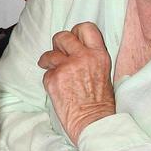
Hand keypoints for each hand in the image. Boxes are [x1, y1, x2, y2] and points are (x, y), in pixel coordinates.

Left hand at [38, 22, 115, 144]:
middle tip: (59, 53)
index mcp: (99, 55)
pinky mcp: (53, 78)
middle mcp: (83, 57)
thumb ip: (90, 58)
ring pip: (50, 54)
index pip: (86, 27)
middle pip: (62, 36)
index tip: (73, 37)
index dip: (76, 31)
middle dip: (58, 44)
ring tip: (52, 69)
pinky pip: (47, 72)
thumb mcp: (104, 73)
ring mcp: (66, 67)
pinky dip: (49, 79)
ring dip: (48, 60)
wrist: (93, 122)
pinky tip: (58, 88)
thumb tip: (75, 50)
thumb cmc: (100, 103)